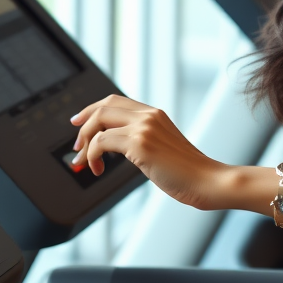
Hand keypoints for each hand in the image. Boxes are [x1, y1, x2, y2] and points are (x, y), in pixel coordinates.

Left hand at [69, 94, 222, 207]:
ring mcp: (144, 127)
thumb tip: (114, 145)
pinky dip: (92, 155)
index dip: (92, 109)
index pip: (115, 101)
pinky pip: (102, 141)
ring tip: (83, 162)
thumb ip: (142, 140)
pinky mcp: (139, 143)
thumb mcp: (162, 148)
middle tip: (76, 145)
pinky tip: (97, 168)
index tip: (80, 123)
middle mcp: (149, 115)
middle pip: (103, 106)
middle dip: (83, 124)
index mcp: (155, 114)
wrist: (206, 181)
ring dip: (84, 144)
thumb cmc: (188, 171)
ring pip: (98, 122)